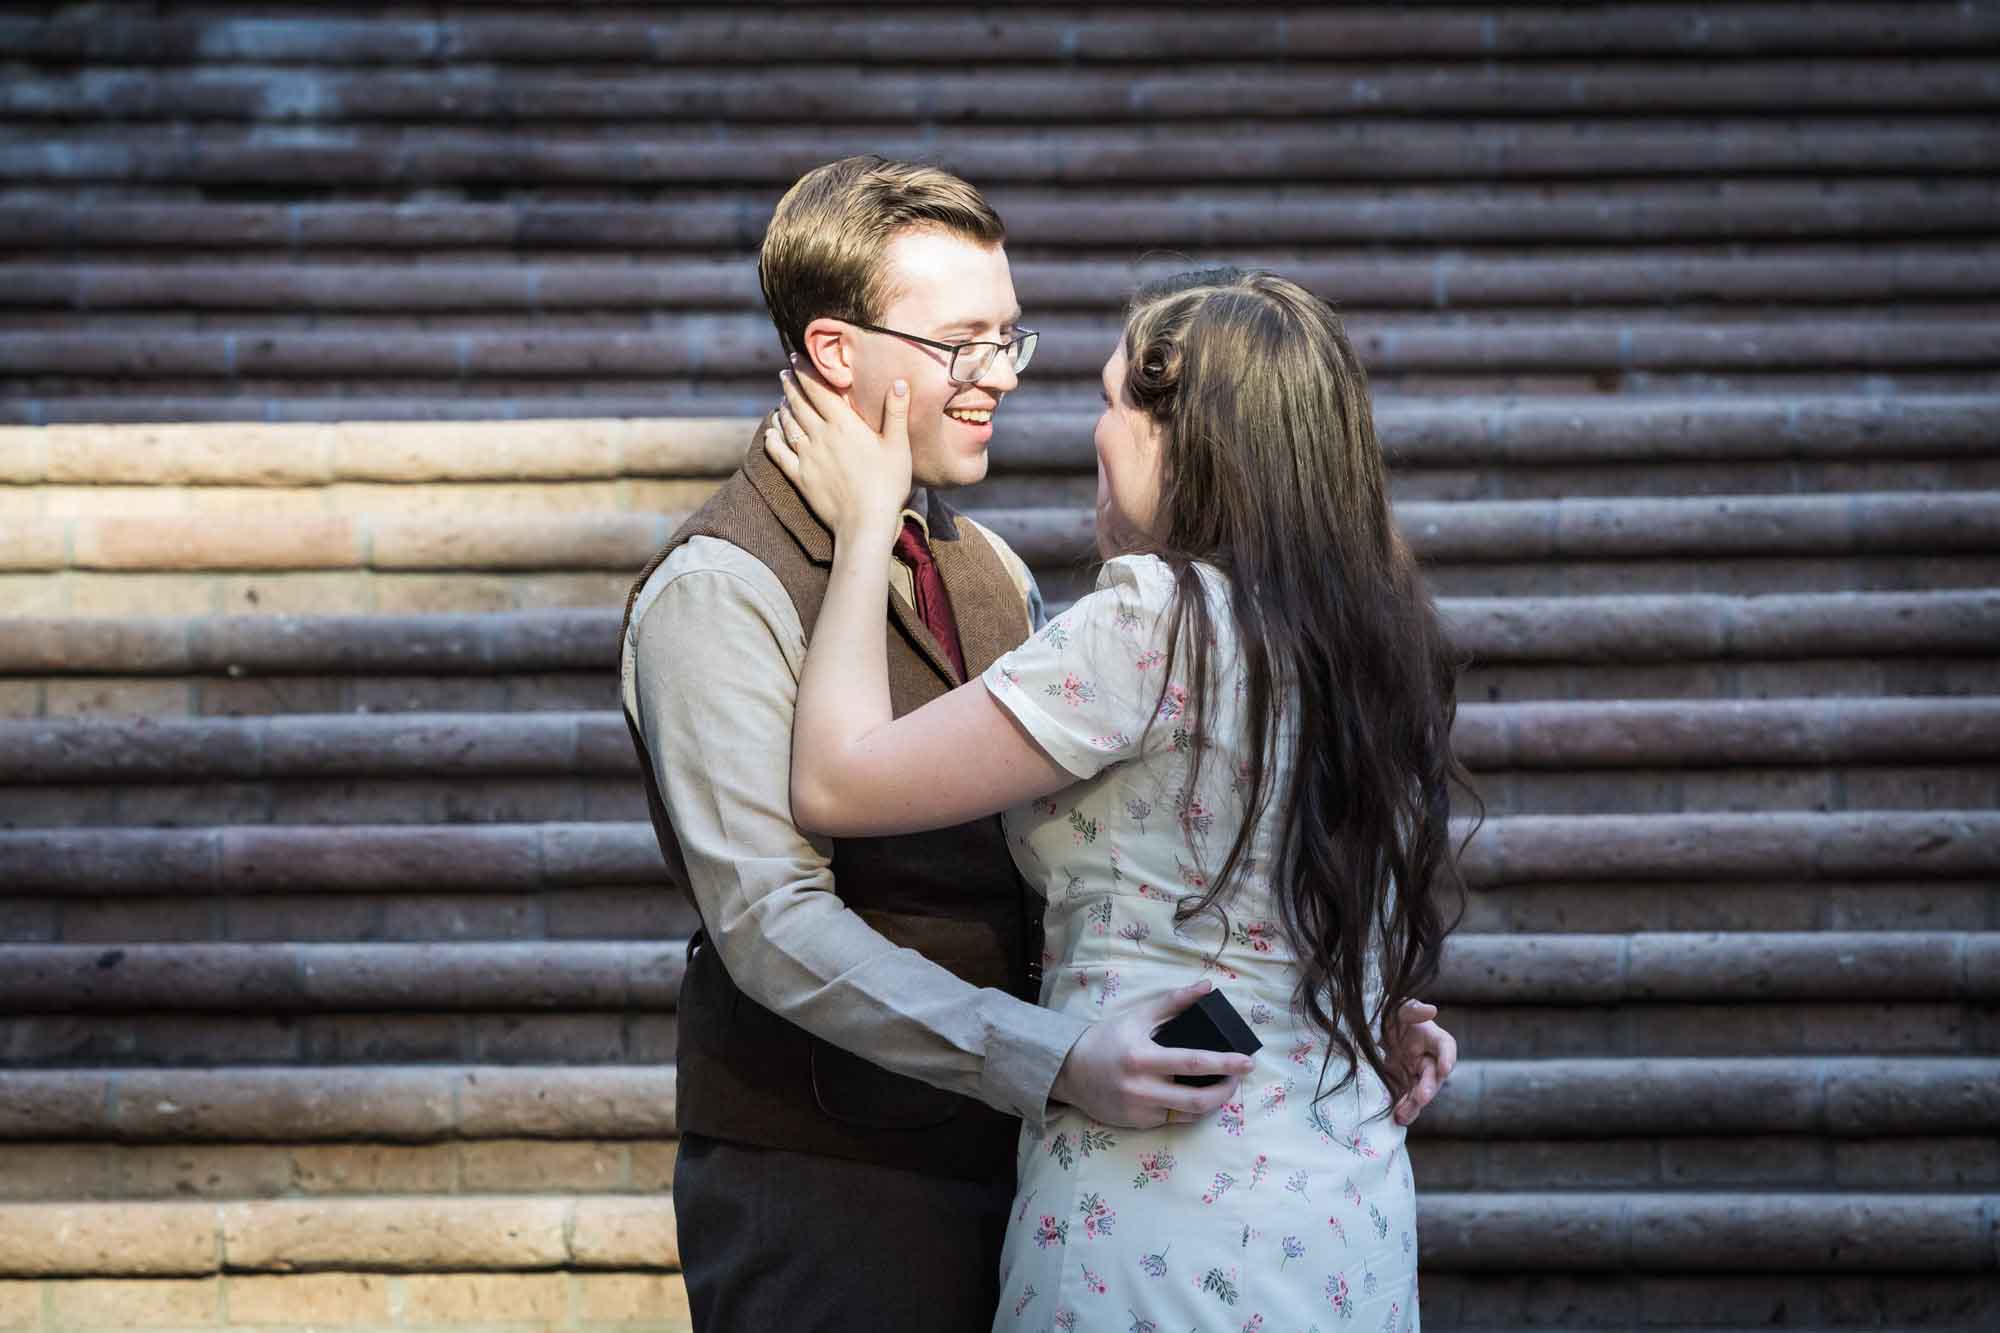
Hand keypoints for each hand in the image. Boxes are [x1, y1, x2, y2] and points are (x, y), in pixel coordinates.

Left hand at [762, 358, 912, 548]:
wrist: (865, 522)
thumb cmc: (887, 484)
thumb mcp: (898, 446)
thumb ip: (896, 412)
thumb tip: (900, 382)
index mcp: (843, 424)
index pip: (818, 390)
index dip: (805, 371)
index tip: (795, 358)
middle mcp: (820, 436)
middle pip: (799, 404)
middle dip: (790, 386)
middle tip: (784, 374)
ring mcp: (807, 457)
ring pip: (788, 425)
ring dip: (783, 409)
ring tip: (781, 400)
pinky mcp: (800, 478)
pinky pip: (779, 454)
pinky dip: (772, 440)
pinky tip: (769, 433)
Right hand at [1049, 980, 1252, 1128]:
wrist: (1071, 1071)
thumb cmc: (1107, 1039)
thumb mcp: (1138, 1016)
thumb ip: (1174, 1002)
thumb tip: (1207, 987)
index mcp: (1142, 1057)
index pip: (1193, 1062)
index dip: (1225, 1064)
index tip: (1247, 1061)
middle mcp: (1142, 1088)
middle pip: (1197, 1099)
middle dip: (1226, 1090)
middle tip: (1239, 1077)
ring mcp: (1141, 1110)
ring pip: (1190, 1114)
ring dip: (1214, 1102)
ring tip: (1224, 1086)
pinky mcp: (1139, 1123)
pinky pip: (1174, 1119)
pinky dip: (1191, 1108)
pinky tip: (1198, 1095)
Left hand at [1385, 998, 1456, 1125]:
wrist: (1374, 1028)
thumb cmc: (1393, 1014)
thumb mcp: (1399, 1008)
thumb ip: (1413, 1009)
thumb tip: (1431, 1010)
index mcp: (1432, 1038)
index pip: (1446, 1046)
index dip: (1448, 1057)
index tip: (1445, 1069)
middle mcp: (1427, 1059)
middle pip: (1433, 1076)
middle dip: (1429, 1088)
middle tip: (1422, 1098)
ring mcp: (1415, 1074)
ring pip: (1420, 1093)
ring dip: (1414, 1105)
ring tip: (1403, 1116)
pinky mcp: (1401, 1084)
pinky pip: (1405, 1099)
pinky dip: (1402, 1109)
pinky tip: (1395, 1119)